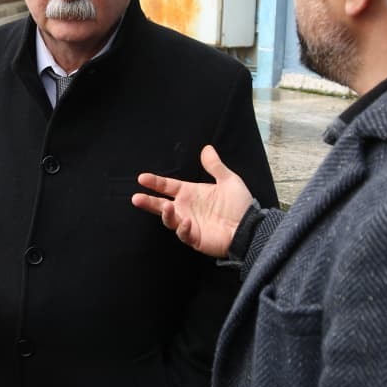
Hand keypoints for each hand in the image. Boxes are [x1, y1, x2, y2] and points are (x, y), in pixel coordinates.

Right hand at [130, 145, 252, 257]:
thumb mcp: (228, 181)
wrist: (250, 227)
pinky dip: (182, 228)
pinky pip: (184, 234)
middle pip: (160, 205)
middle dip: (148, 202)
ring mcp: (188, 224)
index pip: (167, 187)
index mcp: (190, 194)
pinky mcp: (194, 238)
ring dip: (165, 214)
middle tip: (136, 198)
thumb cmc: (240, 205)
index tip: (142, 178)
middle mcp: (185, 208)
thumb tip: (207, 148)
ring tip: (165, 207)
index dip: (155, 182)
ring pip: (169, 220)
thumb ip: (215, 166)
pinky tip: (185, 221)